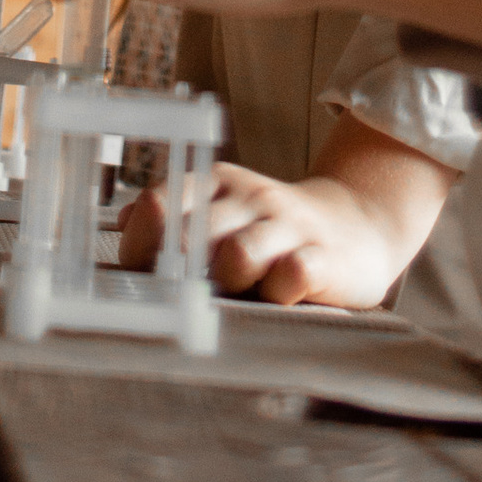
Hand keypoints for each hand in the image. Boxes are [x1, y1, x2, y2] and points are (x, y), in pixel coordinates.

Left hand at [117, 158, 421, 308]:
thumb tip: (124, 221)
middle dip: (178, 274)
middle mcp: (248, 197)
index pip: (158, 204)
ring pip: (238, 254)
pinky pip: (293, 275)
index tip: (140, 277)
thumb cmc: (274, 231)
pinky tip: (278, 297)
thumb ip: (178, 219)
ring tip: (234, 293)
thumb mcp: (224, 214)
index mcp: (215, 183)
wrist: (358, 225)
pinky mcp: (324, 257)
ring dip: (227, 282)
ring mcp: (287, 225)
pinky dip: (278, 292)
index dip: (140, 246)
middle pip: (191, 235)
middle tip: (181, 297)